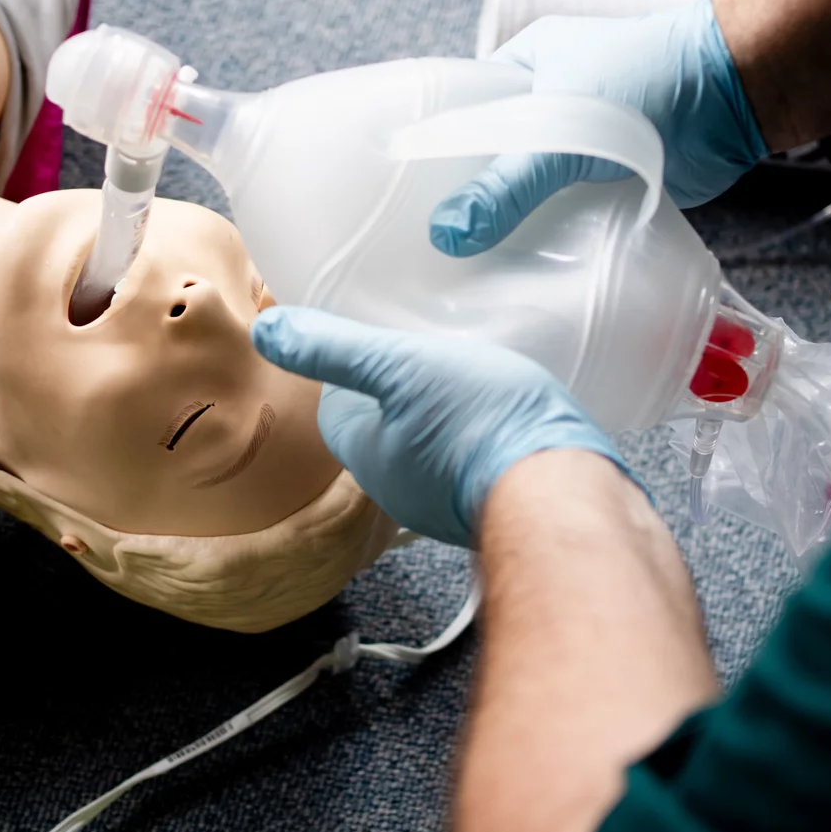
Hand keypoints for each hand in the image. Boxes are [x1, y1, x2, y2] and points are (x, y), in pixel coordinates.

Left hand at [252, 307, 631, 546]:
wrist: (562, 490)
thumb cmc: (478, 423)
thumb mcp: (400, 366)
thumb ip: (335, 348)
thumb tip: (268, 330)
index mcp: (365, 452)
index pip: (339, 402)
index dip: (356, 364)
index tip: (379, 337)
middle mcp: (396, 487)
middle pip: (385, 423)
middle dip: (401, 390)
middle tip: (431, 351)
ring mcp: (444, 501)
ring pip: (429, 443)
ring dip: (444, 413)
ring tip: (474, 377)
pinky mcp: (489, 501)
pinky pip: (471, 460)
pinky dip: (480, 437)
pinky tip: (505, 415)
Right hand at [428, 0, 766, 255]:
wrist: (735, 93)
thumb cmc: (647, 82)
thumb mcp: (562, 130)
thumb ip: (507, 185)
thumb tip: (448, 234)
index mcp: (519, 68)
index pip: (457, 116)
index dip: (429, 159)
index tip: (398, 205)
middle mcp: (543, 106)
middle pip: (489, 163)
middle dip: (467, 203)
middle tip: (428, 252)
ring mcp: (578, 148)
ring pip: (529, 194)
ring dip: (510, 227)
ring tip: (465, 274)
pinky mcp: (608, 184)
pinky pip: (566, 217)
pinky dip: (551, 241)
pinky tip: (522, 276)